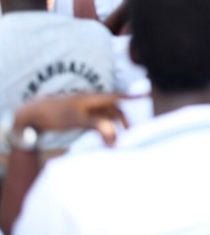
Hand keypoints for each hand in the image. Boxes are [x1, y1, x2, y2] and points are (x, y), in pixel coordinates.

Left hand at [14, 94, 128, 147]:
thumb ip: (97, 125)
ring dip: (114, 128)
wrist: (32, 115)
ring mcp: (87, 109)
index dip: (134, 97)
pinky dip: (104, 130)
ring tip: (116, 143)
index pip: (118, 97)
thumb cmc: (54, 114)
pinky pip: (99, 122)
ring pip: (107, 117)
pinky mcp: (81, 117)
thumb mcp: (76, 120)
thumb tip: (114, 133)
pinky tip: (105, 140)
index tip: (148, 95)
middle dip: (125, 122)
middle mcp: (93, 102)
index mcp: (94, 98)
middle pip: (115, 110)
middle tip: (130, 136)